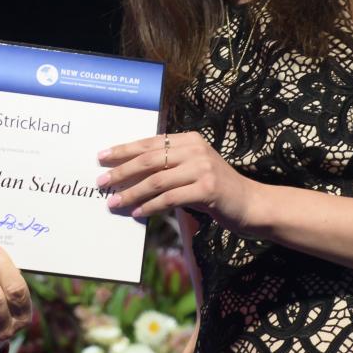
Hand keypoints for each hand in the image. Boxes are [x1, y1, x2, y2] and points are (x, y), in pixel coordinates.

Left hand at [97, 132, 253, 229]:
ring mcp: (203, 168)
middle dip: (121, 172)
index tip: (102, 157)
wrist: (251, 203)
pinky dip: (151, 206)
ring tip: (114, 203)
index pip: (149, 143)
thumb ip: (168, 166)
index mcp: (189, 139)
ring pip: (156, 180)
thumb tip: (128, 174)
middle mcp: (196, 149)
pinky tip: (138, 213)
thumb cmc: (215, 189)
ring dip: (132, 193)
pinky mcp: (207, 189)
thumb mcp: (193, 169)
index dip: (123, 150)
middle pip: (149, 159)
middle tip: (101, 183)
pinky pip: (170, 198)